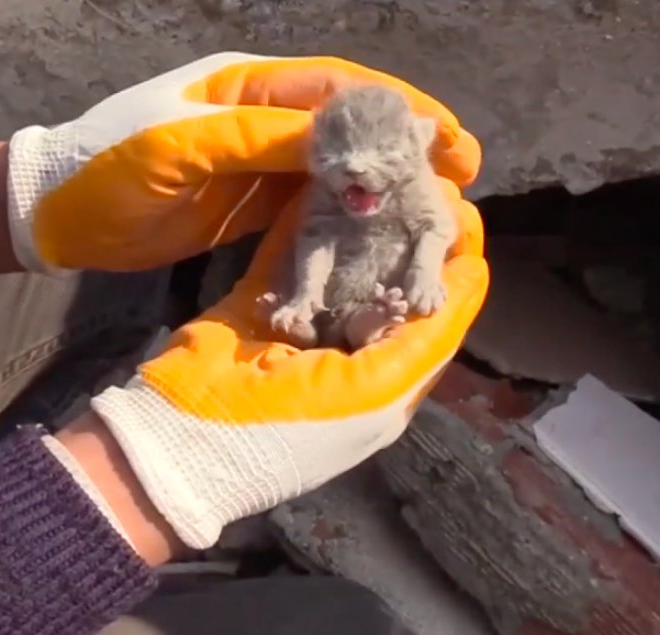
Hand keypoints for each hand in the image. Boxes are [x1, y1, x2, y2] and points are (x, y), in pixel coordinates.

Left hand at [6, 51, 481, 272]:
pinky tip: (379, 234)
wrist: (53, 215)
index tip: (449, 138)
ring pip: (336, 167)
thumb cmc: (106, 169)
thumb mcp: (178, 149)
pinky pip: (309, 205)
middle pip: (350, 126)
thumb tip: (344, 148)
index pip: (339, 90)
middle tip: (463, 175)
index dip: (397, 111)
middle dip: (406, 146)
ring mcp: (256, 162)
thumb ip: (259, 143)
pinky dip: (346, 216)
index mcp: (247, 88)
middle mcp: (261, 118)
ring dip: (383, 184)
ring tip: (436, 207)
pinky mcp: (248, 203)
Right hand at [88, 179, 488, 548]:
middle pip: (386, 282)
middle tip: (418, 178)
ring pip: (340, 263)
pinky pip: (289, 254)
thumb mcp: (377, 389)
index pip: (428, 316)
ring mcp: (300, 327)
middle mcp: (347, 352)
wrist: (183, 436)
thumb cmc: (292, 425)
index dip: (447, 267)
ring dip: (357, 223)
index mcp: (384, 383)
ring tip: (376, 172)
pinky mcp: (259, 304)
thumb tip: (476, 275)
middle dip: (404, 234)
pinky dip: (301, 219)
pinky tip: (319, 182)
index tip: (460, 210)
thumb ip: (427, 334)